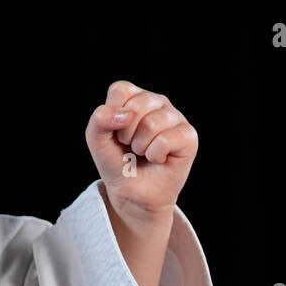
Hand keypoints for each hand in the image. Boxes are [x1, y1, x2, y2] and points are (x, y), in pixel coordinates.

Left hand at [85, 80, 197, 222]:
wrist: (132, 194)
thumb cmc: (117, 163)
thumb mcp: (97, 140)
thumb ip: (99, 119)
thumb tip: (126, 114)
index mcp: (135, 96)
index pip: (120, 91)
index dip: (112, 117)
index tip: (117, 134)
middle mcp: (158, 102)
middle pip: (136, 106)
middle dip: (126, 135)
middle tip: (131, 147)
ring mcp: (175, 117)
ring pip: (152, 123)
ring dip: (141, 147)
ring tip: (144, 153)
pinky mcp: (189, 136)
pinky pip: (166, 139)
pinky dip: (155, 155)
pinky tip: (158, 158)